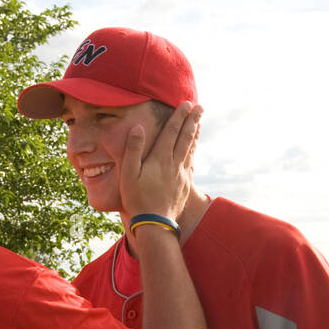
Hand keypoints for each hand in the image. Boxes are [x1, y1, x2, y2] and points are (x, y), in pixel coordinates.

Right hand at [119, 100, 201, 221]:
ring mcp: (181, 175)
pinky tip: (194, 149)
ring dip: (195, 134)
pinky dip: (194, 152)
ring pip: (190, 149)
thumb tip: (138, 128)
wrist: (155, 223)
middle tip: (200, 107)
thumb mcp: (128, 174)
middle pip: (185, 137)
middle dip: (192, 121)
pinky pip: (191, 163)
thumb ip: (133, 149)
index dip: (179, 116)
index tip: (186, 104)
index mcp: (160, 159)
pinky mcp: (184, 185)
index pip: (171, 132)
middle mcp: (174, 164)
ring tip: (199, 123)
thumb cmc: (137, 199)